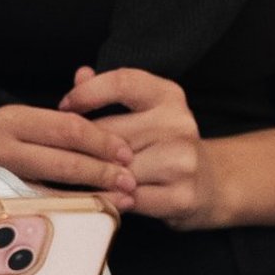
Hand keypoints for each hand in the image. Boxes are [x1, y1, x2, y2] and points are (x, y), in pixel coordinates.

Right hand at [0, 104, 136, 204]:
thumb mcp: (11, 125)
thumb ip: (50, 124)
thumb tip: (91, 103)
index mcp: (14, 119)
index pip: (68, 127)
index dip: (102, 140)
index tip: (126, 152)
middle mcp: (2, 142)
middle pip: (64, 155)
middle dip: (102, 170)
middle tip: (130, 181)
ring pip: (51, 185)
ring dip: (89, 193)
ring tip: (117, 201)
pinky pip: (32, 207)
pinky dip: (63, 211)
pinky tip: (83, 216)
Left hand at [60, 65, 215, 228]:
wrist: (210, 184)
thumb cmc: (163, 146)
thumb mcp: (144, 112)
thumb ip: (110, 93)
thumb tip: (81, 75)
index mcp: (168, 96)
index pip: (122, 82)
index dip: (87, 93)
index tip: (65, 107)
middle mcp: (179, 124)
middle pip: (111, 132)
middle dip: (83, 146)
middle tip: (64, 154)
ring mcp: (182, 161)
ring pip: (116, 168)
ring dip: (95, 177)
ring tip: (84, 178)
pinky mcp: (181, 196)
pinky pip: (127, 198)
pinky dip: (110, 199)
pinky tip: (104, 196)